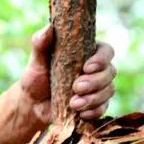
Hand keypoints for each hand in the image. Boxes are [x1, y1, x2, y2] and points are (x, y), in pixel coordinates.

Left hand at [0, 25, 116, 143]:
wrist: (32, 104)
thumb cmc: (36, 77)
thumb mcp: (36, 60)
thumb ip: (40, 44)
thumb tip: (48, 29)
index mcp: (87, 53)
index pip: (106, 51)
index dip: (102, 59)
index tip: (86, 67)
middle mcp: (96, 69)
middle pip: (110, 72)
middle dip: (95, 82)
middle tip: (76, 87)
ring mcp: (98, 88)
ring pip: (109, 91)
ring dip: (93, 98)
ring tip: (73, 104)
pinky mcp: (95, 105)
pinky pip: (104, 108)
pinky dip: (94, 112)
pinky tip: (80, 114)